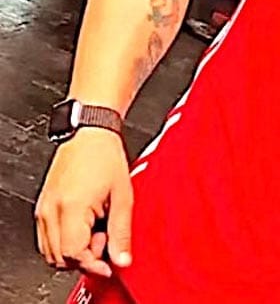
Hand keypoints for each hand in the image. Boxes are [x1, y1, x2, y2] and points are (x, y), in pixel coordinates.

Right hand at [35, 128, 132, 276]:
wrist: (90, 130)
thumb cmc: (105, 154)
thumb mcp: (123, 194)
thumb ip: (122, 229)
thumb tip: (122, 258)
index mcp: (71, 208)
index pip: (74, 254)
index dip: (94, 262)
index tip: (109, 262)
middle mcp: (51, 210)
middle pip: (60, 257)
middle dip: (84, 257)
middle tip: (105, 239)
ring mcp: (44, 208)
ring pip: (51, 250)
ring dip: (74, 250)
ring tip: (96, 228)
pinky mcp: (43, 205)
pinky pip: (47, 236)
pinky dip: (64, 239)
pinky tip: (84, 223)